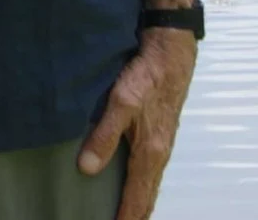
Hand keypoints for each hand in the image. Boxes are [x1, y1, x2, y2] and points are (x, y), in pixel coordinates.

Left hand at [78, 28, 198, 219]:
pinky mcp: (159, 134)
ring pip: (149, 183)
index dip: (126, 218)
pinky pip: (150, 170)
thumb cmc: (147, 77)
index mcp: (150, 153)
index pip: (138, 198)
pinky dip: (142, 185)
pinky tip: (132, 183)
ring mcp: (161, 145)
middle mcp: (159, 154)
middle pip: (147, 196)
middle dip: (135, 215)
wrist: (171, 53)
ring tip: (125, 214)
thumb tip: (87, 169)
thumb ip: (103, 135)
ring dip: (138, 202)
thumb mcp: (121, 103)